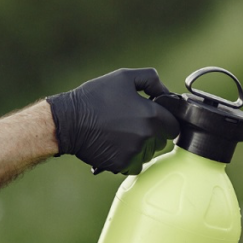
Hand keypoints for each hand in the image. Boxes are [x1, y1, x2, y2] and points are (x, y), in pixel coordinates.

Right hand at [46, 68, 180, 173]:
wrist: (68, 121)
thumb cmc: (95, 97)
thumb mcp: (124, 77)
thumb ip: (151, 80)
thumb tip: (166, 92)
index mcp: (152, 116)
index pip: (174, 126)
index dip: (165, 120)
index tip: (154, 117)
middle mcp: (146, 137)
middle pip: (161, 141)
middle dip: (153, 133)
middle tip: (132, 123)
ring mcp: (134, 153)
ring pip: (148, 154)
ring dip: (141, 146)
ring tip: (121, 134)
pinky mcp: (122, 165)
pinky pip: (135, 164)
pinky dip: (129, 157)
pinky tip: (115, 145)